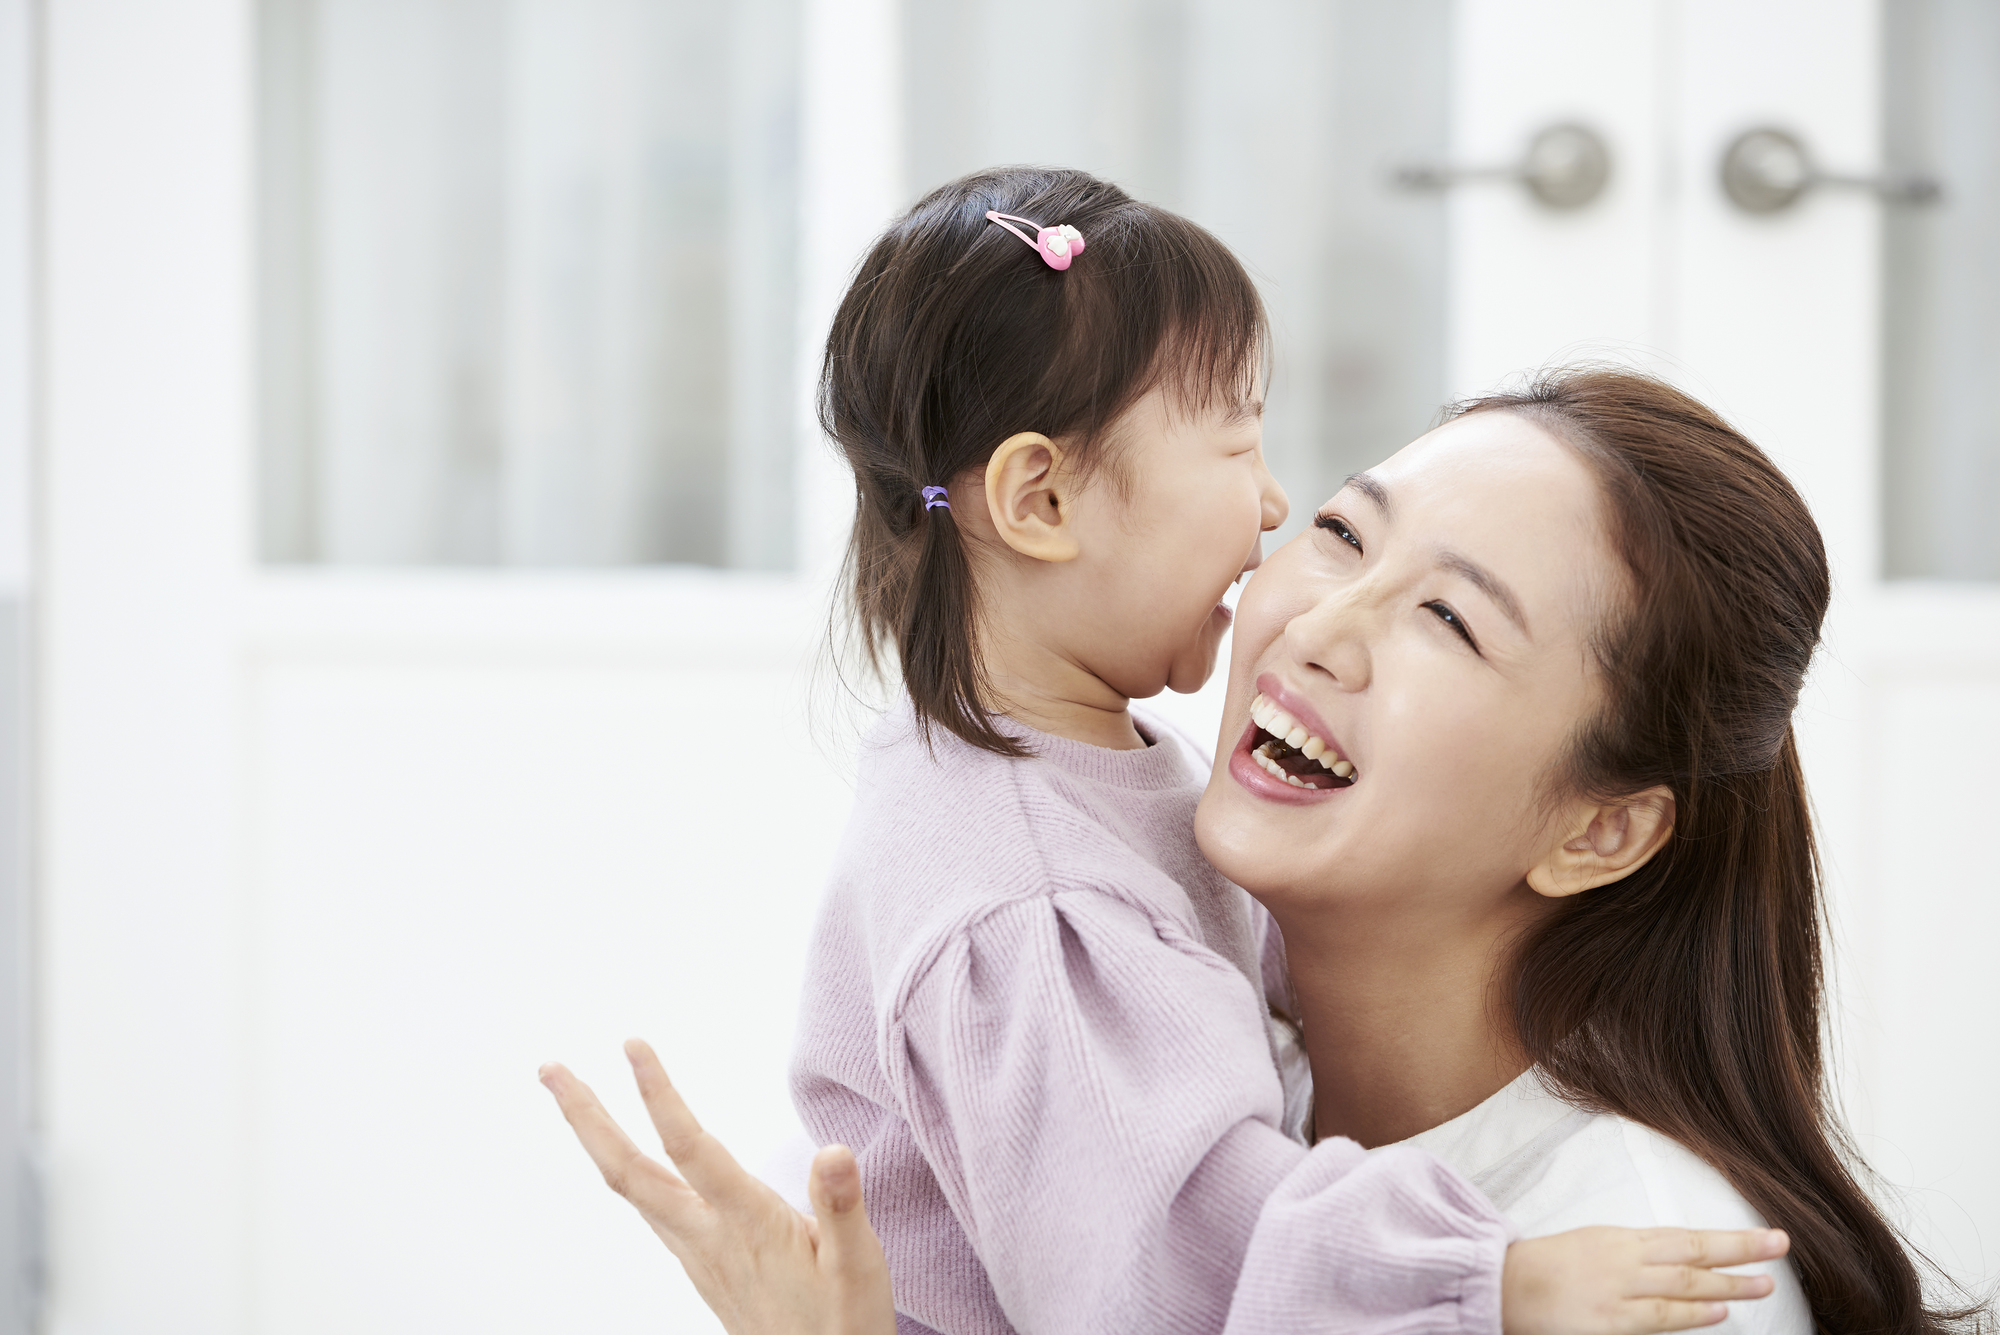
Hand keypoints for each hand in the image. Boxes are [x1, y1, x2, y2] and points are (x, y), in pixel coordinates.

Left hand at [540, 1039, 895, 1334]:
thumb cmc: (840, 1324)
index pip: (691, 1147)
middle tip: (549, 1070)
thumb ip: (841, 1208)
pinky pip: (649, 1205)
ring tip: (576, 1097)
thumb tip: (831, 1153)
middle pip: (627, 1170)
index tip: (632, 1046)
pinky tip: (627, 1158)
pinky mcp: (699, 1263)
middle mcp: (707, 1236)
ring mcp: (696, 1252)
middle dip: (587, 1116)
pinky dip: (625, 1168)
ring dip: (596, 1138)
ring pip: (632, 1187)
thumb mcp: (859, 1266)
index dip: (658, 1094)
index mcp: (745, 1225)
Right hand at [1502, 1225, 1791, 1334]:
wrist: (1502, 1284)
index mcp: (1620, 1239)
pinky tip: (1719, 1313)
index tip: (1764, 1236)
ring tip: (1763, 1285)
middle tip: (1779, 1246)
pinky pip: (1658, 1318)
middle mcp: (1625, 1261)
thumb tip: (1676, 1263)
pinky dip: (1691, 1315)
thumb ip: (1632, 1255)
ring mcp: (1619, 1291)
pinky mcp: (1609, 1322)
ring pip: (1684, 1285)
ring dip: (1728, 1285)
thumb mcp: (1591, 1246)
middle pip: (1693, 1254)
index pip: (1686, 1237)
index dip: (1728, 1238)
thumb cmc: (1543, 1267)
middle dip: (1740, 1250)